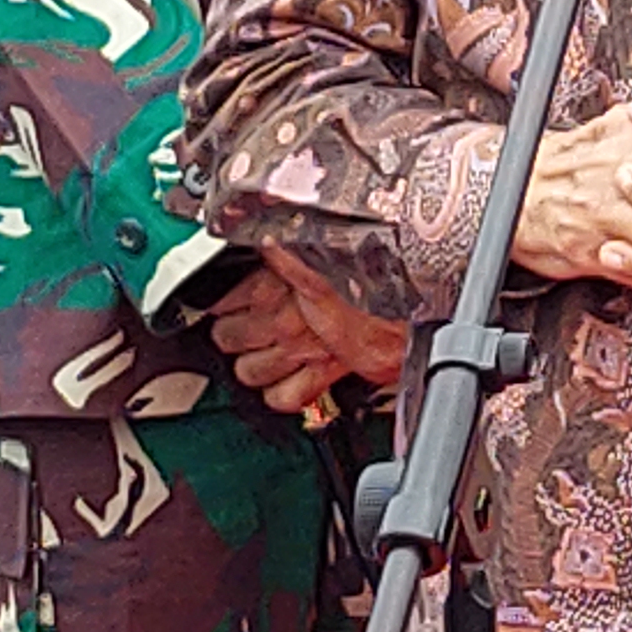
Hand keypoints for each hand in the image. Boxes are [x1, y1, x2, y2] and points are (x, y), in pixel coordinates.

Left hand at [207, 248, 405, 416]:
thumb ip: (287, 245)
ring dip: (250, 364)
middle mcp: (282, 319)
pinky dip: (279, 394)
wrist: (411, 302)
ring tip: (256, 354)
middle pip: (228, 337)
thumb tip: (266, 233)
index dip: (220, 299)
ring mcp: (299, 350)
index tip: (222, 299)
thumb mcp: (320, 245)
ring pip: (248, 371)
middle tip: (237, 327)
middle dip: (229, 333)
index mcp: (275, 281)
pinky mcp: (323, 375)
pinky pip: (284, 398)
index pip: (222, 298)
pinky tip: (281, 382)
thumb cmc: (372, 271)